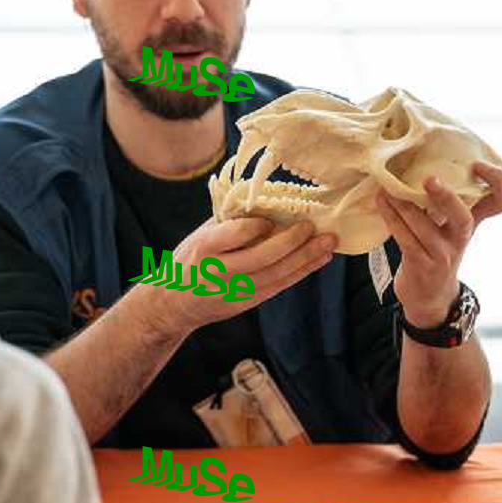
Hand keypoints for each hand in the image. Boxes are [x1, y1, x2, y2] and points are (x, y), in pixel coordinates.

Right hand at [142, 216, 336, 336]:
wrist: (173, 302)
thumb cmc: (190, 258)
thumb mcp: (201, 234)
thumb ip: (230, 220)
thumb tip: (269, 200)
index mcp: (205, 247)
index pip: (236, 234)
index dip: (258, 225)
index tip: (274, 216)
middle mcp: (220, 271)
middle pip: (263, 257)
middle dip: (293, 242)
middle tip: (314, 227)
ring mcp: (235, 290)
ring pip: (277, 274)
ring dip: (306, 258)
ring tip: (328, 243)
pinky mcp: (247, 302)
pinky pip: (280, 286)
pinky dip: (301, 272)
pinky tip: (318, 260)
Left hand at [376, 161, 501, 327]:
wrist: (429, 296)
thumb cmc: (437, 250)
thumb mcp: (449, 226)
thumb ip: (445, 200)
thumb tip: (422, 158)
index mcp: (473, 221)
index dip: (498, 181)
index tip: (478, 164)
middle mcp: (462, 237)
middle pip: (464, 216)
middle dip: (446, 197)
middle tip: (428, 178)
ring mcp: (443, 253)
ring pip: (423, 225)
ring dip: (402, 204)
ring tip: (385, 187)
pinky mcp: (422, 264)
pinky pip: (404, 237)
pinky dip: (391, 217)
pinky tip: (381, 202)